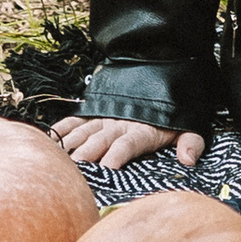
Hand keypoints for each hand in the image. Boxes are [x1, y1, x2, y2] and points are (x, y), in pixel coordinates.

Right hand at [51, 113, 206, 169]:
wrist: (161, 68)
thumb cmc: (173, 107)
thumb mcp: (188, 125)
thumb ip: (191, 143)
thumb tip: (189, 160)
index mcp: (142, 131)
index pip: (126, 146)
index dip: (116, 157)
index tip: (107, 169)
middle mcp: (119, 124)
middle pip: (98, 142)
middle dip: (86, 157)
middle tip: (73, 173)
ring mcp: (105, 116)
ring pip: (83, 132)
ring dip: (71, 147)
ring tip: (58, 162)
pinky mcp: (95, 110)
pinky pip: (75, 120)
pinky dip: (62, 129)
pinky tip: (50, 140)